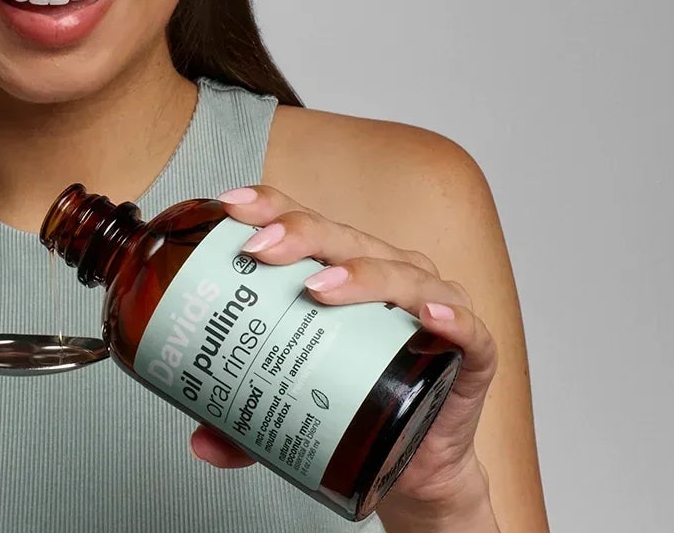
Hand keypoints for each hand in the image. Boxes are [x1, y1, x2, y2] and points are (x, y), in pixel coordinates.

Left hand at [187, 184, 498, 512]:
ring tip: (321, 289)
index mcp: (345, 273)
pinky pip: (468, 331)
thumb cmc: (356, 409)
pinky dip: (450, 320)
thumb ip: (243, 426)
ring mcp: (435, 310)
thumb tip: (201, 443)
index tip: (232, 206)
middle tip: (260, 249)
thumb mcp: (288, 413)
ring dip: (363, 276)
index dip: (273, 207)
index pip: (309, 224)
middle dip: (301, 235)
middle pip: (347, 240)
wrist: (414, 466)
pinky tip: (427, 318)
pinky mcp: (472, 354)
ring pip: (404, 275)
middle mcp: (391, 277)